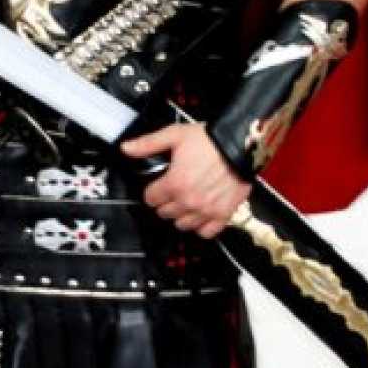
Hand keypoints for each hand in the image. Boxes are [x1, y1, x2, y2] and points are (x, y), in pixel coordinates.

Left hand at [119, 122, 252, 237]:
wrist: (241, 145)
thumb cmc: (211, 139)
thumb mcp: (175, 135)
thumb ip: (148, 144)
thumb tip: (126, 148)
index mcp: (174, 183)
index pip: (151, 198)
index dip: (152, 191)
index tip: (157, 186)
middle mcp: (189, 201)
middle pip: (165, 213)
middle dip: (165, 202)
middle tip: (172, 192)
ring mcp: (206, 210)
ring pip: (183, 225)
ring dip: (181, 215)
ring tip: (186, 203)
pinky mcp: (223, 214)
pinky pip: (206, 232)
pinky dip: (202, 226)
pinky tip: (201, 215)